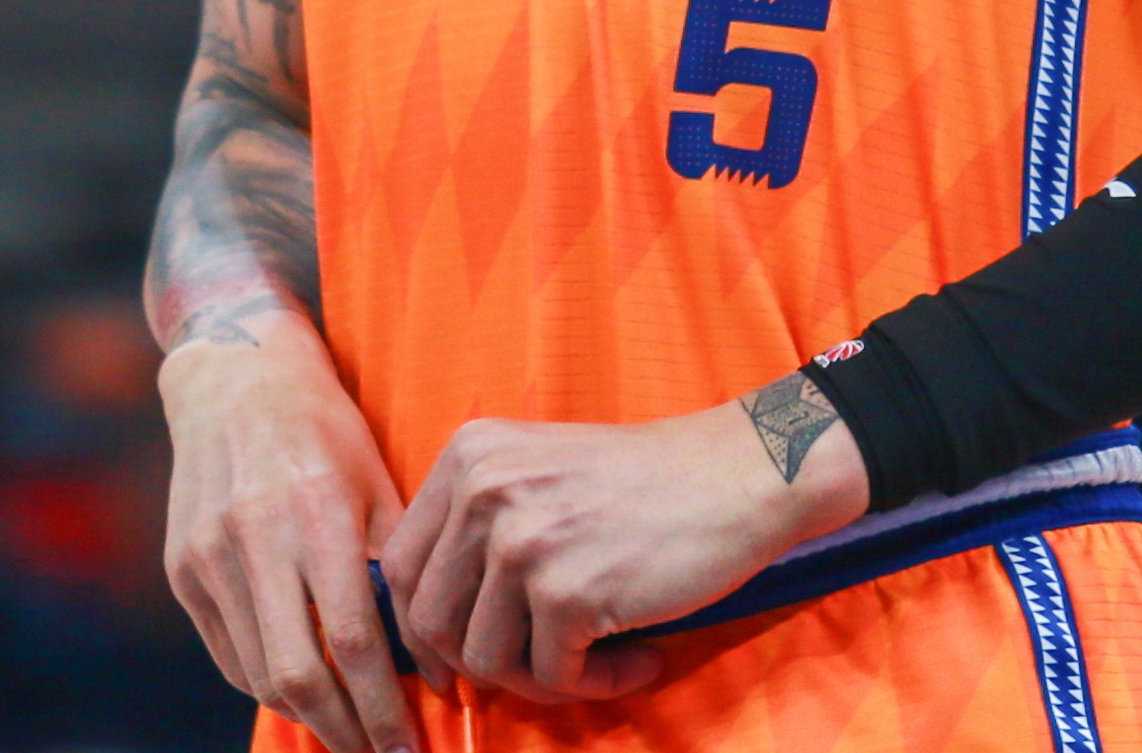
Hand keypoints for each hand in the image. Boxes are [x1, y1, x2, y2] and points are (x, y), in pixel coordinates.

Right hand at [160, 313, 419, 752]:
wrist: (235, 379)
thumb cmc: (325, 429)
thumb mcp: (377, 481)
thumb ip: (397, 571)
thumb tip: (430, 666)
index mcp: (315, 513)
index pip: (354, 640)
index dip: (384, 706)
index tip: (411, 744)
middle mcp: (254, 538)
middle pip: (298, 673)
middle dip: (345, 730)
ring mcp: (208, 557)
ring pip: (259, 674)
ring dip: (308, 716)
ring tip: (350, 733)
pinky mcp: (182, 569)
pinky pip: (229, 653)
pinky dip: (267, 684)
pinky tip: (304, 693)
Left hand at [378, 378, 868, 702]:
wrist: (741, 472)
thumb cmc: (646, 483)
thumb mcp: (537, 473)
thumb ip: (478, 528)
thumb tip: (426, 630)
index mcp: (469, 456)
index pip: (399, 566)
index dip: (421, 629)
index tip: (455, 660)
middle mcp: (483, 490)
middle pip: (430, 622)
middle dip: (479, 666)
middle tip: (538, 669)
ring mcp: (522, 541)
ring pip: (485, 661)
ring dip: (544, 679)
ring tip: (600, 660)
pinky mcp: (567, 592)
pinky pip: (553, 678)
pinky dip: (597, 685)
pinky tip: (637, 657)